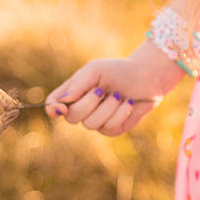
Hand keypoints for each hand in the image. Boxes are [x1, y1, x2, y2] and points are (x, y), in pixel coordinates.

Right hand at [44, 44, 182, 136]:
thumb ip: (77, 85)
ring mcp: (97, 121)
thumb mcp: (95, 70)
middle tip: (101, 90)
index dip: (53, 109)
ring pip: (91, 124)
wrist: (147, 77)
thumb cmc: (118, 71)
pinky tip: (128, 103)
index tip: (62, 108)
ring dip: (108, 107)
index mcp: (73, 92)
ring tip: (118, 95)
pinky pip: (110, 127)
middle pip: (71, 117)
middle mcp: (82, 109)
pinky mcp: (112, 129)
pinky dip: (121, 113)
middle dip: (88, 104)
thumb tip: (63, 102)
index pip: (53, 105)